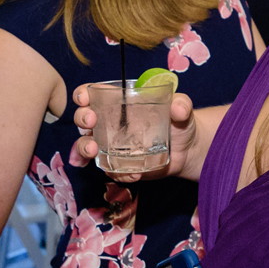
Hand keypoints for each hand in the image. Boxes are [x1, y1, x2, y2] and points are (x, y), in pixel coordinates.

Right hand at [70, 89, 197, 178]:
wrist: (187, 150)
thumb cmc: (179, 122)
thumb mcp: (183, 109)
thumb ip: (182, 105)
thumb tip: (179, 108)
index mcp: (119, 103)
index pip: (92, 94)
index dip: (82, 94)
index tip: (84, 98)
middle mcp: (110, 123)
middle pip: (83, 118)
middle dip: (81, 118)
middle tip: (91, 121)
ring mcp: (111, 145)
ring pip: (86, 145)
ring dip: (83, 148)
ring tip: (93, 150)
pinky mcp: (119, 164)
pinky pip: (109, 169)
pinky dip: (115, 172)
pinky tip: (132, 174)